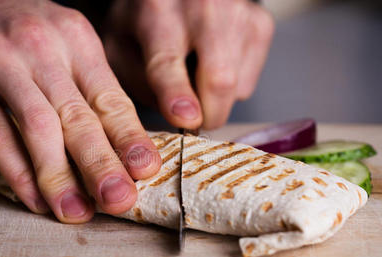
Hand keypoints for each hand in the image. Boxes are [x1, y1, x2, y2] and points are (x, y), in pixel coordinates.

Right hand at [0, 0, 160, 222]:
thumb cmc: (20, 30)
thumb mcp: (64, 42)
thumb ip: (90, 86)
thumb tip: (122, 142)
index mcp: (77, 40)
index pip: (111, 98)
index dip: (130, 139)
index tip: (146, 169)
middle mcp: (43, 50)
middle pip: (79, 117)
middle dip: (102, 165)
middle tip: (120, 200)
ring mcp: (0, 65)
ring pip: (38, 130)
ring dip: (58, 178)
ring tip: (75, 211)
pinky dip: (17, 172)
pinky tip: (34, 197)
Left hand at [104, 0, 273, 128]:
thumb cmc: (146, 22)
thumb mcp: (121, 46)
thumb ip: (137, 81)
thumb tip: (176, 116)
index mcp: (156, 13)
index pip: (168, 61)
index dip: (177, 93)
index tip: (186, 118)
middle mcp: (201, 8)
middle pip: (219, 78)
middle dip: (208, 114)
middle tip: (193, 119)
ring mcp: (237, 14)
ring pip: (236, 87)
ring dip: (214, 99)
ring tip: (196, 75)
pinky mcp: (260, 25)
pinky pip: (247, 83)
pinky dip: (230, 88)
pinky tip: (213, 65)